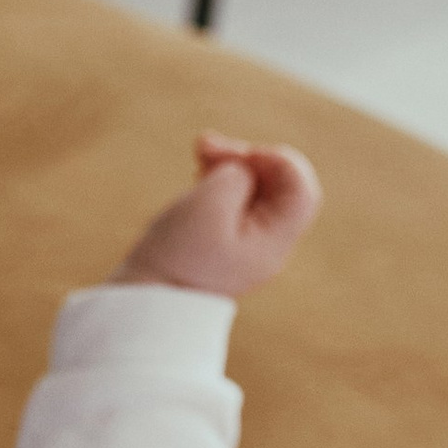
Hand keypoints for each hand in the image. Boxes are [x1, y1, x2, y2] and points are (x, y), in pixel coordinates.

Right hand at [112, 134, 321, 296]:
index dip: (278, 160)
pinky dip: (223, 185)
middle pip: (279, 188)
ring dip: (233, 166)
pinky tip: (200, 174)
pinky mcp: (228, 246)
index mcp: (273, 241)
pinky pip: (238, 207)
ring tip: (199, 152)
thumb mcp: (208, 203)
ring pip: (257, 194)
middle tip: (205, 145)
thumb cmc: (176, 255)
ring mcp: (249, 248)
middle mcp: (269, 247)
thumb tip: (244, 171)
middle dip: (248, 158)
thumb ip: (237, 175)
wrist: (147, 302)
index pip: (300, 190)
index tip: (241, 154)